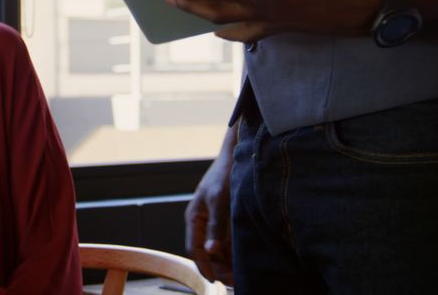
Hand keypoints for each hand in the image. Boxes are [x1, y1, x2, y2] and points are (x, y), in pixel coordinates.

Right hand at [185, 146, 233, 284]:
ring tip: (240, 274)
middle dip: (218, 267)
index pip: (195, 249)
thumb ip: (216, 227)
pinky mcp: (225, 220)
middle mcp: (202, 222)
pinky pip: (226, 241)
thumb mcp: (220, 201)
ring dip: (226, 262)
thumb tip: (211, 251)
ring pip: (217, 249)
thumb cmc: (224, 175)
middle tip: (233, 280)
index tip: (215, 280)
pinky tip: (242, 260)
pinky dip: (232, 252)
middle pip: (206, 252)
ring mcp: (214, 222)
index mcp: (195, 217)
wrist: (236, 157)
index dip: (204, 266)